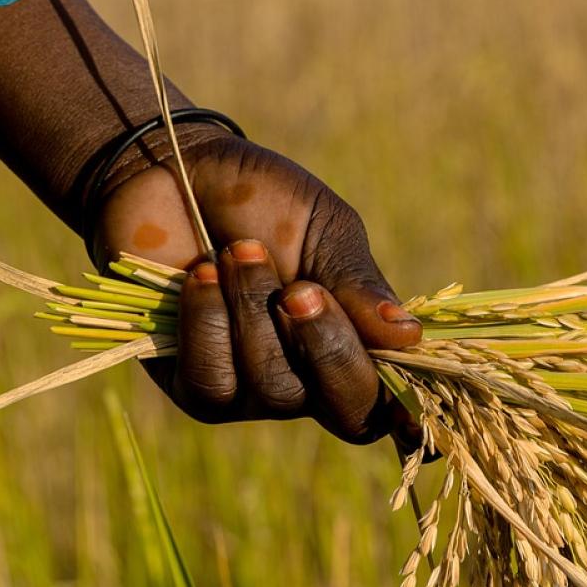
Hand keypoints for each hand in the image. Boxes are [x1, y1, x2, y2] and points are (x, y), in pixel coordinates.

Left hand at [90, 133, 421, 441]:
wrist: (176, 172)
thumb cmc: (263, 201)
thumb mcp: (326, 230)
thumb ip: (360, 287)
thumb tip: (409, 337)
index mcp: (354, 345)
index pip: (386, 402)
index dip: (405, 414)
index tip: (409, 401)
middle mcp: (306, 382)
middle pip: (340, 407)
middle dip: (323, 343)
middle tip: (299, 286)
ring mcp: (247, 392)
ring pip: (272, 390)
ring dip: (256, 314)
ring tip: (239, 251)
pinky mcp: (190, 384)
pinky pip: (211, 379)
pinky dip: (209, 321)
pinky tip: (201, 275)